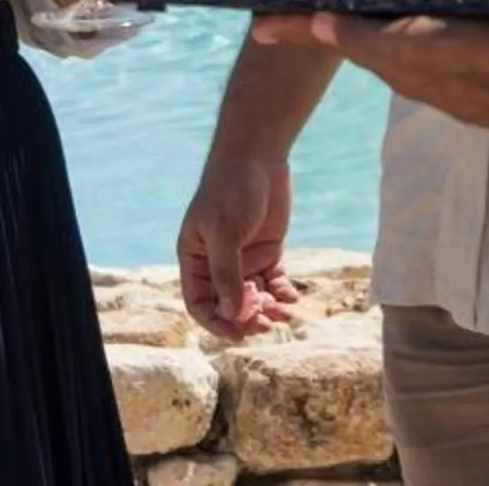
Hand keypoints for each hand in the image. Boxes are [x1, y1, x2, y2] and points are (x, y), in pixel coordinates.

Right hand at [177, 149, 300, 339]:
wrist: (257, 156)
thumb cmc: (231, 190)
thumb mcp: (225, 233)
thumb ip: (227, 275)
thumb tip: (232, 315)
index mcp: (196, 259)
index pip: (200, 303)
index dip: (217, 322)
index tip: (238, 332)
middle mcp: (217, 263)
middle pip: (229, 305)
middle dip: (246, 318)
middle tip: (266, 323)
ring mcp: (243, 258)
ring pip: (254, 297)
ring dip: (267, 309)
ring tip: (284, 312)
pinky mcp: (267, 251)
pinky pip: (274, 282)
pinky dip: (283, 293)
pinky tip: (293, 298)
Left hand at [273, 10, 488, 135]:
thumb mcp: (425, 45)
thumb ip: (372, 38)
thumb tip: (319, 26)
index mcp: (402, 64)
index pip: (337, 40)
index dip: (299, 28)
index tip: (259, 22)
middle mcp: (424, 75)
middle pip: (373, 41)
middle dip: (345, 20)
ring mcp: (461, 78)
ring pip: (413, 40)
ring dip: (394, 19)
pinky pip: (451, 41)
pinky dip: (437, 23)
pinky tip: (454, 3)